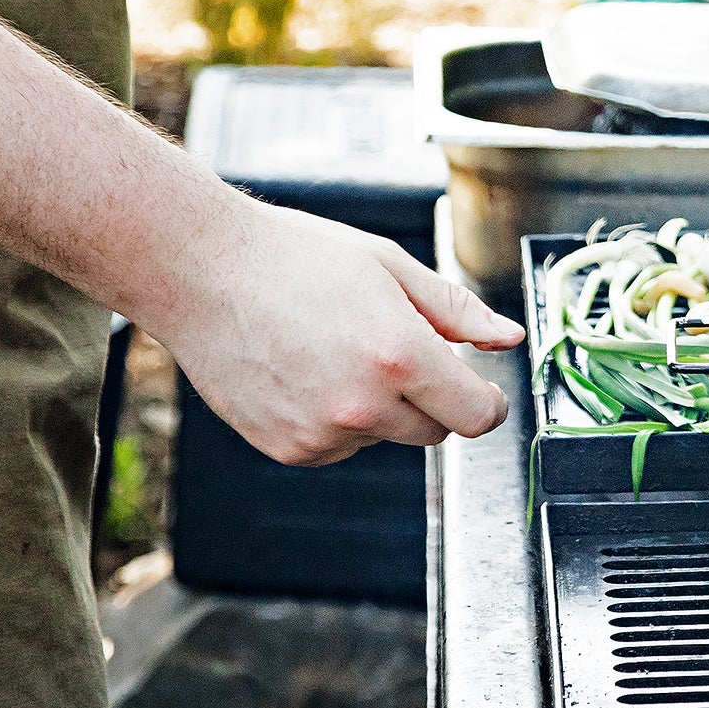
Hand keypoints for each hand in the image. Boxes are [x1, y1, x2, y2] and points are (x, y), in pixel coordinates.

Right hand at [151, 199, 525, 464]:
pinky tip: (305, 372)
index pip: (476, 416)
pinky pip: (337, 446)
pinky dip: (335, 420)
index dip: (488, 403)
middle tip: (394, 350)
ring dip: (378, 408)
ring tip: (333, 349)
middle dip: (431, 399)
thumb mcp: (390, 267)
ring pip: (383, 437)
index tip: (482, 391)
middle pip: (435, 431)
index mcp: (400, 357)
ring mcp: (321, 433)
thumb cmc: (295, 258)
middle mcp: (362, 405)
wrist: (200, 270)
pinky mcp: (287, 449)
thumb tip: (508, 339)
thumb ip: (458, 311)